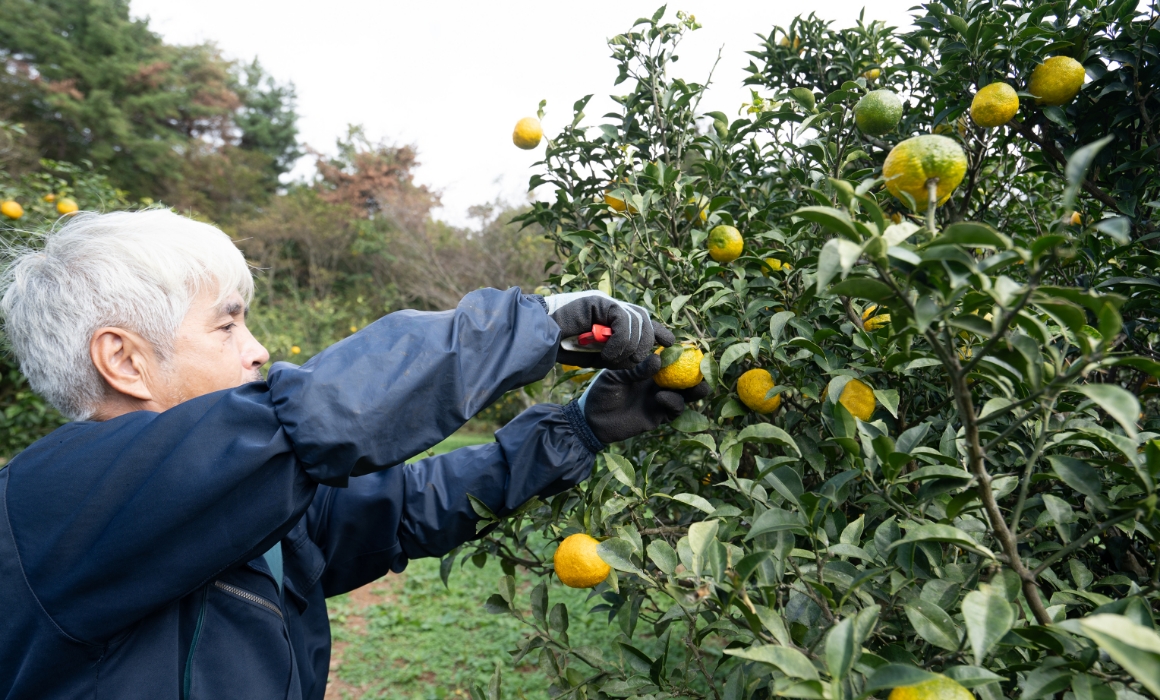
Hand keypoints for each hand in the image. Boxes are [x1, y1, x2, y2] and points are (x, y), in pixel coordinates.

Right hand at [542, 290, 673, 368]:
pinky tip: (606, 355)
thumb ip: (619, 354)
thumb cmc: (563, 346)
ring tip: (612, 360)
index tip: (670, 343)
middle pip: (645, 320)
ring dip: (629, 347)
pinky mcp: (601, 301)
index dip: (659, 331)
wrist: (539, 336)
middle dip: (645, 345)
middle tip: (632, 362)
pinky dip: (619, 342)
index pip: (644, 320)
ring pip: (637, 321)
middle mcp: (613, 307)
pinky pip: (623, 321)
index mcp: (614, 318)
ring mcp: (607, 301)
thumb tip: (641, 360)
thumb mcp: (597, 355)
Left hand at [578, 355, 710, 444]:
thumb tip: (657, 359)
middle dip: (697, 374)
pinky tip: (662, 397)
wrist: (592, 420)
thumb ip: (636, 369)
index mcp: (647, 370)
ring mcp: (658, 400)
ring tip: (698, 385)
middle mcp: (657, 383)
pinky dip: (673, 402)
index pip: (669, 360)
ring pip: (684, 395)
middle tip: (704, 369)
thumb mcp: (616, 375)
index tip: (690, 348)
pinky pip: (673, 409)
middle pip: (683, 377)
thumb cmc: (601, 392)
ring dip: (693, 390)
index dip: (682, 354)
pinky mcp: (658, 416)